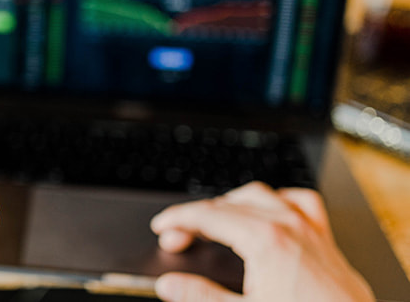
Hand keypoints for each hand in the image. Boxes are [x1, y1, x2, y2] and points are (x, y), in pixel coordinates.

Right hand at [150, 181, 373, 301]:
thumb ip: (201, 296)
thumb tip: (170, 284)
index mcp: (264, 239)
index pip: (207, 216)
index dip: (178, 219)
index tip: (162, 227)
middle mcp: (287, 225)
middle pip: (227, 205)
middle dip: (196, 217)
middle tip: (177, 236)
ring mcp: (308, 228)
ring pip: (260, 195)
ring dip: (231, 203)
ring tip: (214, 219)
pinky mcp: (323, 238)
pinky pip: (299, 201)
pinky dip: (277, 201)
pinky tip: (269, 210)